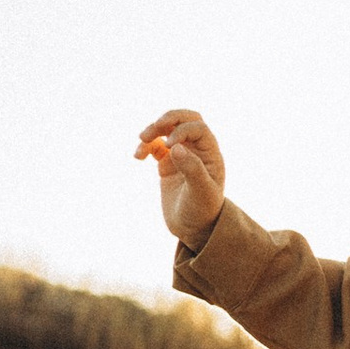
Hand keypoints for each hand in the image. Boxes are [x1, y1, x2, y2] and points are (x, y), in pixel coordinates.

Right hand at [135, 106, 226, 243]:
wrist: (194, 230)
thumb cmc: (203, 212)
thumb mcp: (201, 193)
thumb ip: (192, 169)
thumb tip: (176, 148)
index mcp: (211, 153)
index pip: (198, 128)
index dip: (182, 130)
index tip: (170, 146)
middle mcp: (197, 150)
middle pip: (185, 119)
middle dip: (168, 118)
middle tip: (154, 127)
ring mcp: (182, 155)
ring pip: (167, 129)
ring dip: (153, 130)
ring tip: (142, 140)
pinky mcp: (167, 163)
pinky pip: (155, 145)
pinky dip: (145, 146)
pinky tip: (138, 156)